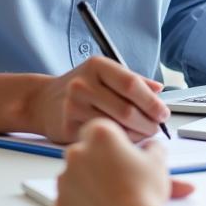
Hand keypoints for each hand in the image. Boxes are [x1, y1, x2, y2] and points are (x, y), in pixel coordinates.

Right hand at [29, 56, 169, 142]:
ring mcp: (74, 105)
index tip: (163, 113)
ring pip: (116, 126)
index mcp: (97, 65)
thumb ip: (133, 80)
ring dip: (137, 134)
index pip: (131, 84)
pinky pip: (102, 136)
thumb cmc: (82, 87)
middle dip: (148, 121)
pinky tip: (126, 140)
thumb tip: (159, 89)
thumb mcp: (105, 74)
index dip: (151, 101)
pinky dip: (120, 140)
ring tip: (145, 134)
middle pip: (126, 108)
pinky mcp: (68, 126)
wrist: (42, 101)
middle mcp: (83, 83)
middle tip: (157, 127)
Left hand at [55, 119, 192, 205]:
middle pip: (84, 151)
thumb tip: (150, 147)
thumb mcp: (157, 161)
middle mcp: (76, 153)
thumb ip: (152, 148)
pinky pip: (68, 201)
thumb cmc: (145, 193)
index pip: (98, 129)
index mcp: (99, 134)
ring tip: (112, 197)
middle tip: (119, 177)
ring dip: (88, 183)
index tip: (120, 153)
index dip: (111, 142)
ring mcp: (64, 180)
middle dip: (98, 162)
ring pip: (74, 176)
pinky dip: (80, 205)